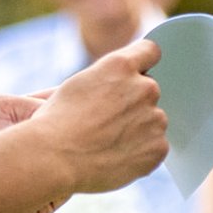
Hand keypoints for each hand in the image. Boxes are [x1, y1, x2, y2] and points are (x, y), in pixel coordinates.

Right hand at [26, 39, 168, 196]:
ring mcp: (155, 118)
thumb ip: (109, 77)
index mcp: (121, 66)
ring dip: (139, 128)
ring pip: (153, 120)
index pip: (150, 51)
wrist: (54, 160)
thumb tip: (127, 78)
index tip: (136, 75)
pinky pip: (156, 146)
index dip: (142, 64)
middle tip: (107, 121)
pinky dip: (141, 152)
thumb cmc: (57, 123)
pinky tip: (116, 157)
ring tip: (107, 142)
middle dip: (134, 102)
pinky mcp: (158, 146)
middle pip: (149, 91)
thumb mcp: (79, 84)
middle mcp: (144, 88)